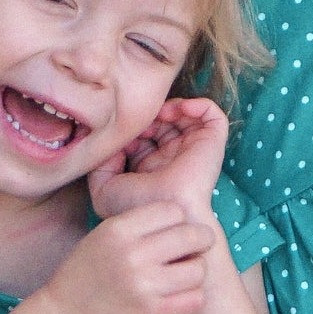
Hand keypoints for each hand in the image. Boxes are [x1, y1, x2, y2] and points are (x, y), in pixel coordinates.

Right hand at [41, 202, 213, 313]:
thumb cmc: (85, 275)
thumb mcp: (101, 237)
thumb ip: (137, 225)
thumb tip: (184, 218)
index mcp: (118, 230)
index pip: (173, 210)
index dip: (179, 220)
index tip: (176, 230)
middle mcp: (132, 254)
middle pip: (192, 235)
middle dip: (201, 240)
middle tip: (199, 247)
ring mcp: (144, 285)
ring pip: (198, 269)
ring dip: (196, 272)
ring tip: (185, 275)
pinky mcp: (152, 313)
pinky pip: (195, 299)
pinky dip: (193, 297)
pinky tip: (181, 296)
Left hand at [89, 98, 229, 222]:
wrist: (163, 209)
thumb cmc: (135, 204)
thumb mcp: (103, 187)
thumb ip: (100, 162)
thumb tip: (111, 142)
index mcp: (150, 166)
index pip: (142, 134)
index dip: (130, 125)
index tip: (120, 129)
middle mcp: (171, 156)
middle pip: (161, 122)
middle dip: (148, 114)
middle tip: (140, 117)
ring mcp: (192, 149)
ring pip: (184, 115)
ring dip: (170, 107)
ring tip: (159, 112)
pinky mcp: (211, 143)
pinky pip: (212, 115)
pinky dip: (197, 105)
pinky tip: (178, 111)